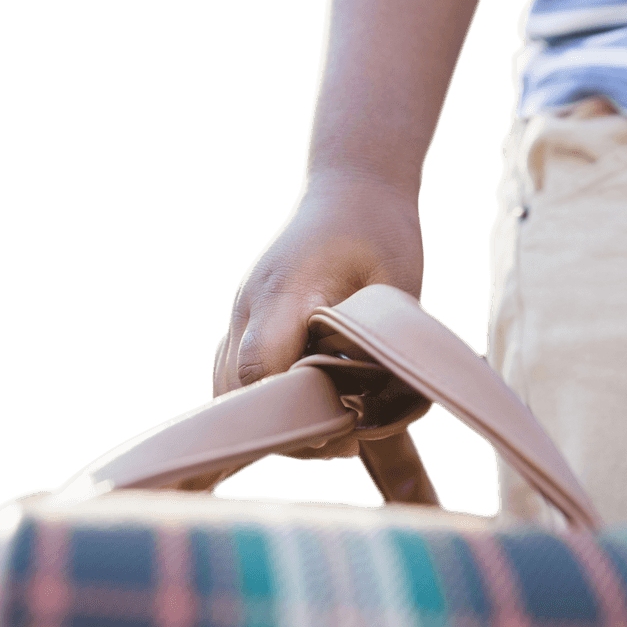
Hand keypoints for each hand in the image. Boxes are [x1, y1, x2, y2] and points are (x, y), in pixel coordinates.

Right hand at [212, 172, 423, 455]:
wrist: (352, 187)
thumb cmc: (381, 236)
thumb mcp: (396, 291)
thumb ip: (380, 351)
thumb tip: (373, 417)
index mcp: (288, 290)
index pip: (261, 368)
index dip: (291, 414)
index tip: (339, 431)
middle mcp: (251, 304)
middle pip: (237, 391)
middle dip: (285, 429)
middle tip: (342, 439)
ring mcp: (240, 312)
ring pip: (229, 389)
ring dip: (272, 419)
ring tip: (328, 425)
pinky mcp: (243, 321)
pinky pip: (234, 376)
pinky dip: (263, 402)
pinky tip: (307, 406)